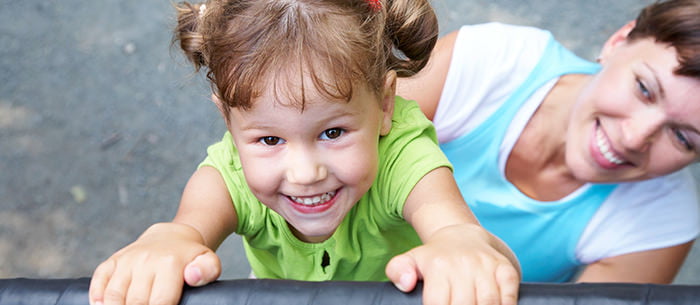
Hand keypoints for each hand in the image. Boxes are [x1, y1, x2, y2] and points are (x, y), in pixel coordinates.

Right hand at [89, 222, 221, 304]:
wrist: (171, 237)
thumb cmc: (189, 258)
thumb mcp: (207, 260)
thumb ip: (208, 270)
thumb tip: (193, 276)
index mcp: (169, 263)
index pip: (161, 301)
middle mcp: (145, 260)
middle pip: (136, 302)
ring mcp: (126, 261)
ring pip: (114, 295)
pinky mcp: (112, 261)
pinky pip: (99, 280)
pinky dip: (97, 297)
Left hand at [385, 223, 519, 304]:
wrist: (463, 236)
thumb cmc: (435, 258)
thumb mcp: (410, 260)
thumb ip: (398, 270)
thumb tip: (406, 284)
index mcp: (437, 266)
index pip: (438, 303)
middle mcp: (463, 264)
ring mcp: (486, 266)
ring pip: (489, 302)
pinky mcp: (505, 269)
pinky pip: (509, 294)